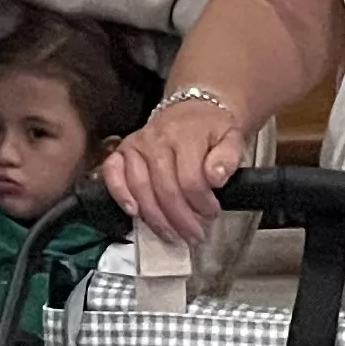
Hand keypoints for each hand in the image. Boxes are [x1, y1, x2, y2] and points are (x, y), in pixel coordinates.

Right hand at [101, 92, 250, 241]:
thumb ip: (228, 157)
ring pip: (140, 187)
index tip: (213, 213)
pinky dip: (119, 193)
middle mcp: (156, 139)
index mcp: (185, 136)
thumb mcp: (232, 138)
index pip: (190, 179)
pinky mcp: (122, 150)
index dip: (202, 203)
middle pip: (164, 188)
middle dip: (180, 219)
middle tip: (194, 236)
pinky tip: (133, 212)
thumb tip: (216, 179)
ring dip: (155, 217)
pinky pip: (112, 172)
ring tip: (171, 235)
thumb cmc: (212, 129)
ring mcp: (136, 144)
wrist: (193, 109)